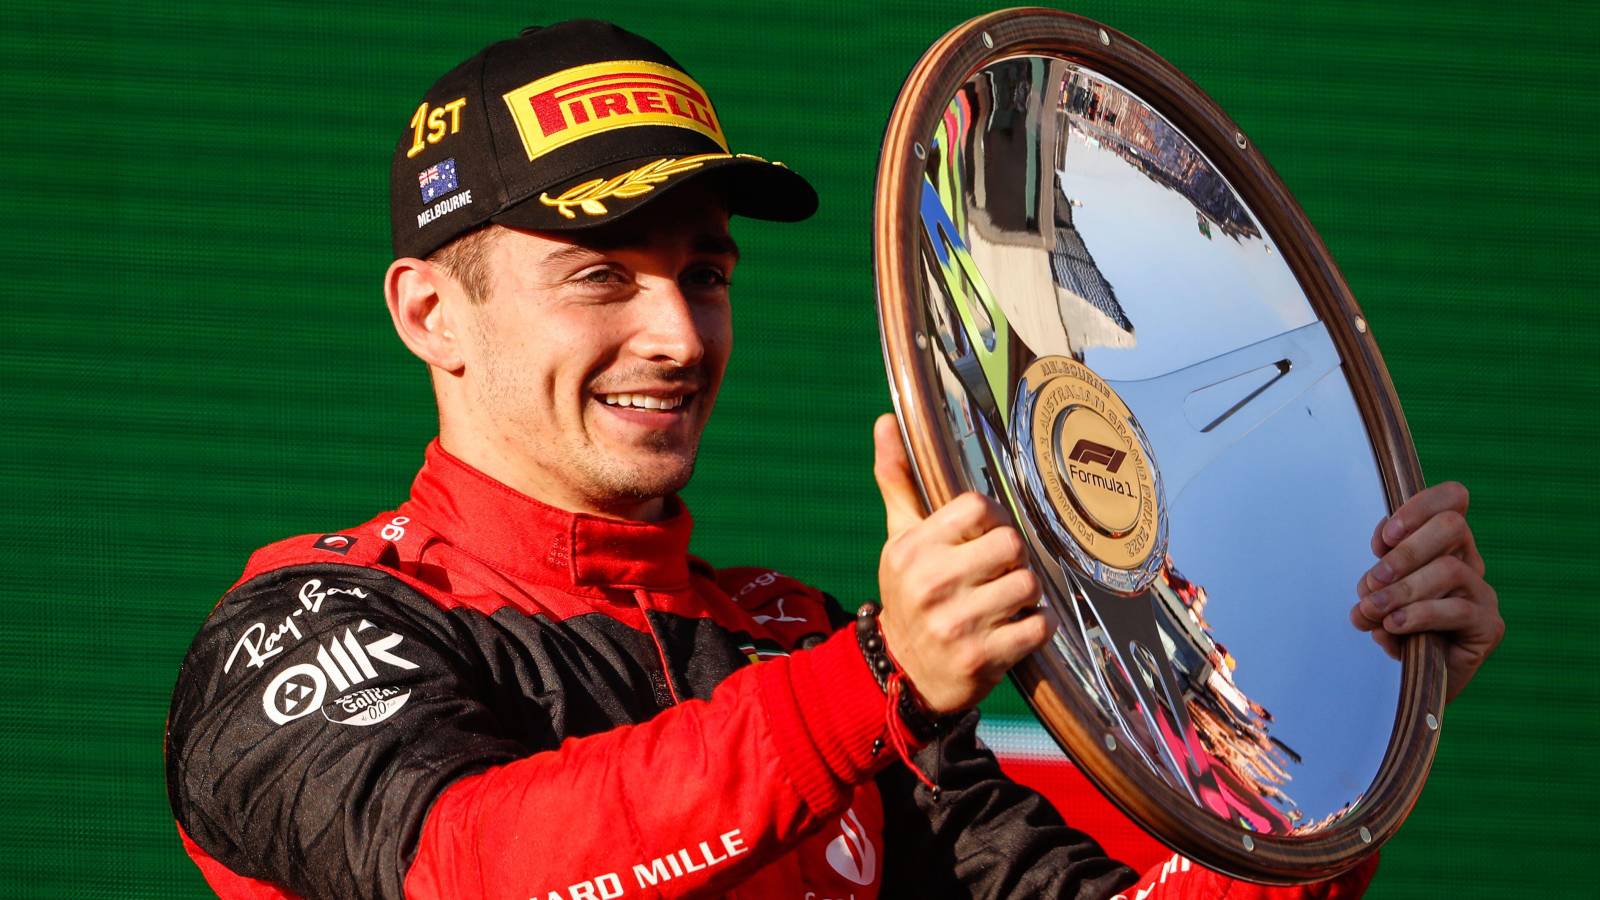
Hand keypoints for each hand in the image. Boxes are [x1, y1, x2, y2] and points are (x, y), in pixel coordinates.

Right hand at [871, 414, 1050, 714]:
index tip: (989, 533)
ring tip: (1009, 600)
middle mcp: (932, 584)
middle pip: (1011, 544)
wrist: (901, 674)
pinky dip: (1038, 627)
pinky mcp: (982, 658)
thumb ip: (897, 480)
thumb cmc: (909, 595)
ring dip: (1028, 593)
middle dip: (1015, 557)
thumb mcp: (898, 539)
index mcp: (913, 549)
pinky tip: (1019, 627)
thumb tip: (885, 421)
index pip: (977, 507)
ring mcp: (957, 623)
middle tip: (1002, 569)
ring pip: (1029, 584)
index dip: (994, 517)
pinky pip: (1038, 627)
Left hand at [1349, 482, 1501, 702]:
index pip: (1453, 499)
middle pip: (1452, 526)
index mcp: (1445, 543)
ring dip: (1403, 589)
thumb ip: (1375, 581)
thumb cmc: (1401, 629)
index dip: (1419, 506)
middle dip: (1405, 551)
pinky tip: (1393, 627)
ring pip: (1450, 570)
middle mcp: (1469, 561)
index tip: (1384, 538)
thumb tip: (1369, 586)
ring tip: (1373, 610)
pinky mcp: (1489, 626)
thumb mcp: (1379, 596)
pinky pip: (1457, 610)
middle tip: (1371, 581)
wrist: (1423, 678)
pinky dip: (1418, 615)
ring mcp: (1483, 593)